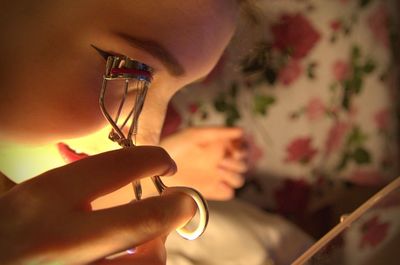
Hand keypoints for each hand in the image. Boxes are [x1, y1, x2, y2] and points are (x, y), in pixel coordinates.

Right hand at [0, 146, 195, 264]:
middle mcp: (62, 241)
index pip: (115, 168)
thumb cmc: (6, 227)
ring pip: (147, 264)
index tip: (164, 161)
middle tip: (185, 201)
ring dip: (158, 248)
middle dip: (176, 207)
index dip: (151, 159)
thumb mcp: (26, 194)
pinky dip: (140, 264)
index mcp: (43, 200)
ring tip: (152, 238)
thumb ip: (69, 179)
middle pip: (145, 221)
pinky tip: (130, 256)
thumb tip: (108, 162)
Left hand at [160, 127, 248, 199]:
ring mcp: (216, 178)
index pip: (242, 148)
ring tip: (218, 170)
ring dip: (233, 175)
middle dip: (236, 163)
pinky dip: (226, 188)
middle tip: (221, 160)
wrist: (156, 167)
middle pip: (243, 166)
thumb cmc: (174, 146)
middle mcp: (220, 163)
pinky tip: (215, 182)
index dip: (242, 149)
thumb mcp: (195, 134)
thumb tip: (241, 131)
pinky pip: (229, 193)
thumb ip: (218, 131)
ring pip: (239, 180)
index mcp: (219, 147)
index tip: (234, 149)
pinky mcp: (211, 192)